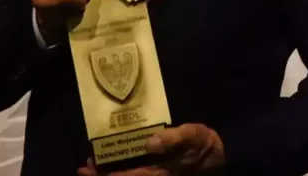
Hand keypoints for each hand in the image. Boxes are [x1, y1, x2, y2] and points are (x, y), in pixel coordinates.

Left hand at [76, 123, 224, 175]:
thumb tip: (152, 142)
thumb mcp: (194, 136)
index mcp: (159, 174)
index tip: (88, 168)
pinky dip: (122, 173)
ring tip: (92, 169)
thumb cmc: (205, 145)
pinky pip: (136, 175)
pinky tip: (113, 166)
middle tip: (84, 169)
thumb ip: (175, 138)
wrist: (222, 158)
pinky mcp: (159, 173)